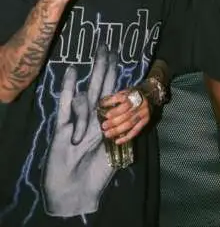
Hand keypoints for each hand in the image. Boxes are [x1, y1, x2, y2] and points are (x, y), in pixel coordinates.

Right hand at [43, 44, 117, 216]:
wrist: (76, 193)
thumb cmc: (98, 173)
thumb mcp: (119, 151)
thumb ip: (125, 131)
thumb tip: (140, 109)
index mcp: (108, 119)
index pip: (114, 90)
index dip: (116, 73)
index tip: (120, 53)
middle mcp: (94, 115)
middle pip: (100, 84)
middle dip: (104, 66)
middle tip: (107, 45)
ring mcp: (78, 119)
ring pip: (86, 98)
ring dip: (88, 114)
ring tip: (83, 139)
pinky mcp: (62, 126)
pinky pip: (65, 104)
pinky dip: (68, 88)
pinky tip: (71, 71)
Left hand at [99, 89, 150, 143]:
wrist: (150, 95)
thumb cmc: (134, 94)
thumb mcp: (125, 91)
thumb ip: (116, 97)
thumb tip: (102, 104)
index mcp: (133, 95)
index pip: (121, 100)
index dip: (113, 106)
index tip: (104, 112)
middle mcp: (139, 104)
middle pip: (125, 114)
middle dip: (113, 121)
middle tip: (104, 126)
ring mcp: (143, 113)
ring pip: (129, 124)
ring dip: (117, 130)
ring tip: (107, 134)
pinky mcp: (145, 121)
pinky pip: (135, 131)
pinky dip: (126, 137)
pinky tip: (118, 141)